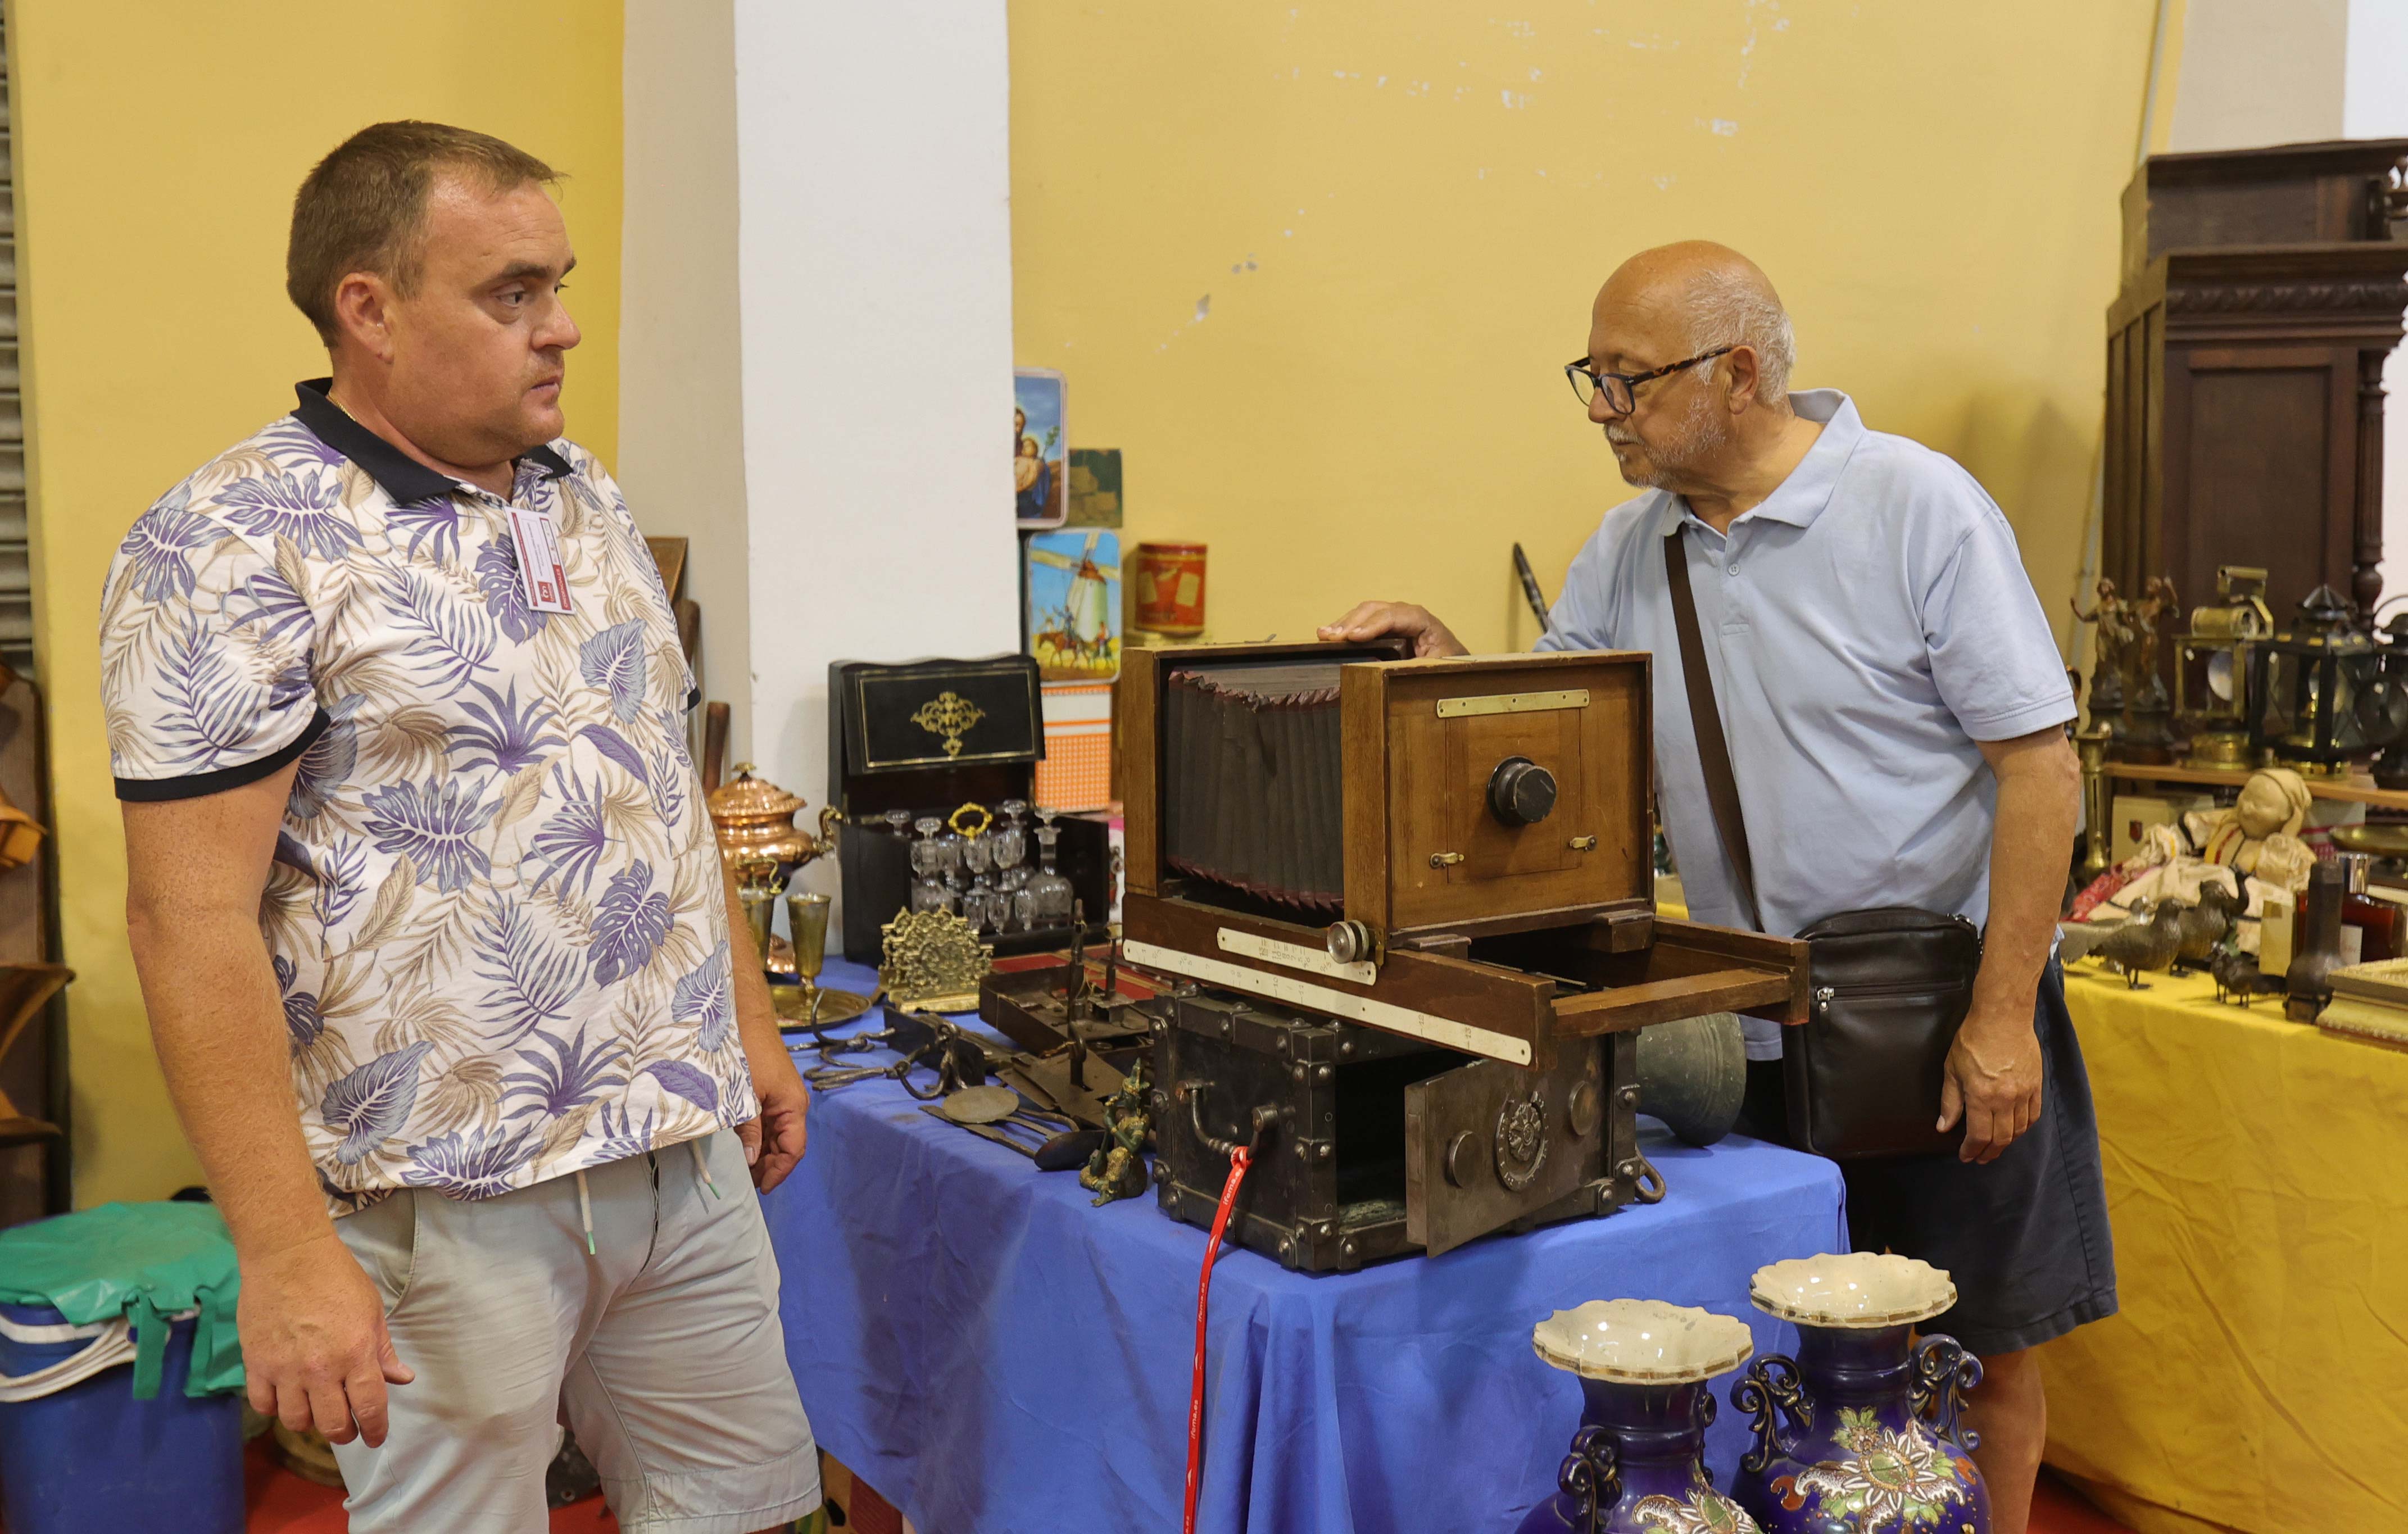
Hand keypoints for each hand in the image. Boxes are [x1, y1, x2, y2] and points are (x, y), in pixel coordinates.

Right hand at [238, 1230, 412, 1447]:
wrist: (287, 1255)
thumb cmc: (338, 1278)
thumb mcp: (373, 1311)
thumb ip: (384, 1350)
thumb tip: (403, 1378)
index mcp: (356, 1354)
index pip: (369, 1407)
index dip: (375, 1429)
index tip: (375, 1438)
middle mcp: (321, 1368)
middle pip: (333, 1424)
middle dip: (345, 1433)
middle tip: (348, 1428)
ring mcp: (285, 1369)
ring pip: (296, 1420)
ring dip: (310, 1423)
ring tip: (317, 1412)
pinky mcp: (256, 1364)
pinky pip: (263, 1404)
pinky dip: (275, 1409)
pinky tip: (285, 1399)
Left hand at [737, 1038, 809, 1192]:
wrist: (746, 1020)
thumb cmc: (749, 1054)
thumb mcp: (746, 1096)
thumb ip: (749, 1129)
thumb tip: (750, 1161)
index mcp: (793, 1107)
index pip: (793, 1150)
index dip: (778, 1171)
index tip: (760, 1188)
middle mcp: (793, 1106)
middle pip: (786, 1147)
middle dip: (769, 1167)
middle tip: (746, 1183)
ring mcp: (782, 1100)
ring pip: (776, 1137)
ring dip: (762, 1154)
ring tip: (741, 1170)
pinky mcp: (771, 1095)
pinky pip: (768, 1125)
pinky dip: (757, 1139)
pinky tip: (741, 1148)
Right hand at [1316, 601, 1468, 657]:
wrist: (1459, 665)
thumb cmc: (1451, 665)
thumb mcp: (1437, 667)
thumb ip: (1414, 665)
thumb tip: (1387, 669)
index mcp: (1422, 620)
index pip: (1394, 616)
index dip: (1372, 626)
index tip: (1352, 638)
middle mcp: (1407, 614)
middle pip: (1375, 610)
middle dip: (1351, 622)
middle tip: (1331, 637)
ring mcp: (1395, 618)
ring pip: (1366, 613)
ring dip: (1344, 623)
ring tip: (1324, 634)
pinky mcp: (1386, 628)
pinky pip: (1364, 621)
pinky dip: (1346, 627)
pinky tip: (1330, 634)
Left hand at [1936, 1002, 2043, 1163]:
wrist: (2003, 1018)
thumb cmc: (1973, 1040)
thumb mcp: (1952, 1070)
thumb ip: (1950, 1102)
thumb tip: (1944, 1127)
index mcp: (1982, 1097)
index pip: (1979, 1136)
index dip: (1971, 1150)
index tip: (1966, 1156)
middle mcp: (2006, 1099)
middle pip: (2001, 1138)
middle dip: (1989, 1152)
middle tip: (1981, 1157)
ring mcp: (2024, 1093)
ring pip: (2019, 1130)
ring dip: (2007, 1142)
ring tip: (1996, 1147)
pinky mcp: (2036, 1085)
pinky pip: (2033, 1115)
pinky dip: (2024, 1127)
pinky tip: (2016, 1129)